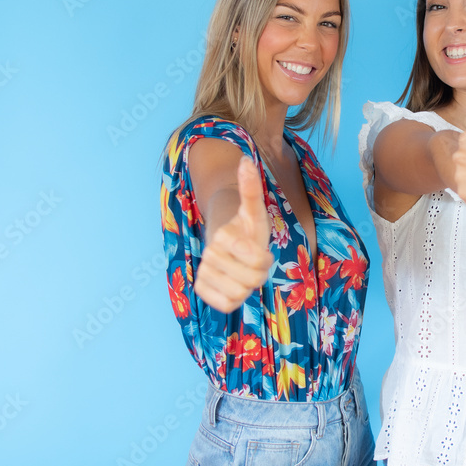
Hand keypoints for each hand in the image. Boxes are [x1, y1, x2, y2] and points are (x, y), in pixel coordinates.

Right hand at [193, 158, 273, 312]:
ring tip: (243, 271)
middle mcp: (210, 253)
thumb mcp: (254, 209)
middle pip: (253, 281)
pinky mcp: (201, 288)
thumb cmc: (245, 226)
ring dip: (248, 286)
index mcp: (224, 236)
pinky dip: (234, 298)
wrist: (224, 239)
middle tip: (253, 262)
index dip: (265, 260)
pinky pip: (226, 305)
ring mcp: (203, 271)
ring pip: (240, 294)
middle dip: (259, 273)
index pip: (258, 261)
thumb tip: (246, 160)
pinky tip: (233, 283)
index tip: (261, 250)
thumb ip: (251, 188)